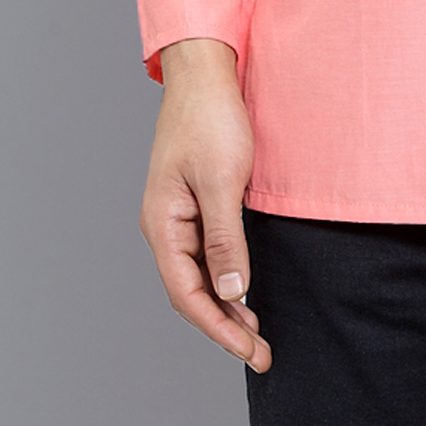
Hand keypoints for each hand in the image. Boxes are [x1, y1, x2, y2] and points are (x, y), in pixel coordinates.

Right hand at [140, 37, 271, 370]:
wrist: (207, 71)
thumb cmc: (211, 119)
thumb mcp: (223, 181)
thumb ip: (225, 239)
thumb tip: (232, 293)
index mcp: (163, 224)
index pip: (187, 293)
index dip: (219, 328)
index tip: (250, 351)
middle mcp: (165, 225)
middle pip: (192, 290)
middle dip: (225, 325)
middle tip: (262, 353)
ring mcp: (178, 214)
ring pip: (200, 274)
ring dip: (227, 304)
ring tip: (257, 332)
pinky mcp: (195, 201)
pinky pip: (207, 251)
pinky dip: (226, 275)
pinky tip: (245, 289)